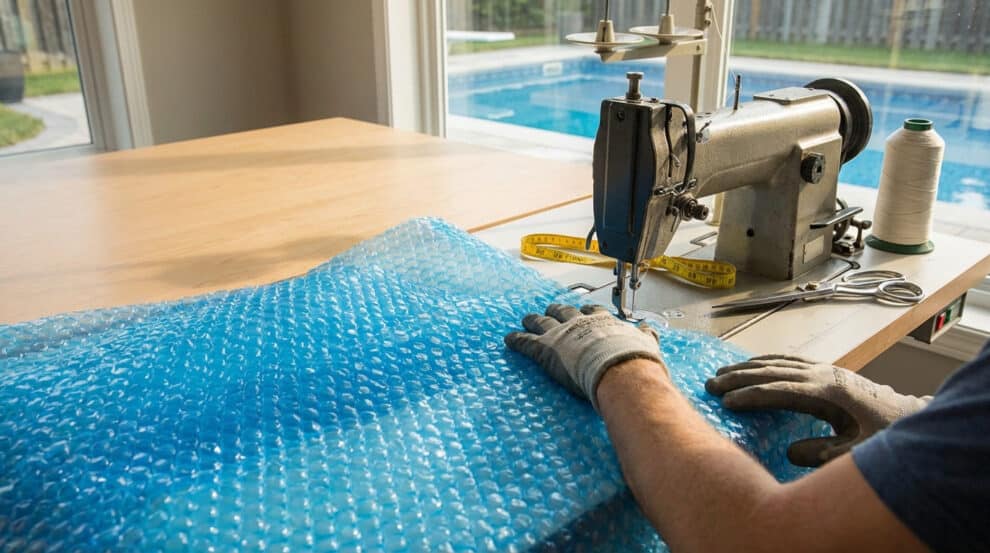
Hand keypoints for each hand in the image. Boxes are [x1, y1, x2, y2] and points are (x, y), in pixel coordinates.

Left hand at [505, 304, 664, 410]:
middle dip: (557, 310)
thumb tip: (650, 332)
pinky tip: (508, 338)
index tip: (584, 310)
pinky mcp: (544, 349)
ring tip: (526, 318)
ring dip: (533, 320)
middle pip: (564, 311)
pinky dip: (516, 340)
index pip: (592, 311)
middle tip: (552, 309)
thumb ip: (645, 337)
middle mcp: (579, 323)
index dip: (586, 311)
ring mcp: (560, 334)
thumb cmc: (633, 358)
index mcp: (602, 321)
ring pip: (542, 321)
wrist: (619, 367)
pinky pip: (525, 342)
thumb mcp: (645, 343)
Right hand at [705, 355, 931, 466]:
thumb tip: (787, 452)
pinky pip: (788, 361)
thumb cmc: (885, 438)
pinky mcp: (827, 371)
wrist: (910, 418)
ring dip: (747, 367)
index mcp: (827, 394)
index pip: (778, 391)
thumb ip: (822, 453)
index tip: (725, 401)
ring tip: (721, 372)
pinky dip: (765, 362)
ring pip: (778, 362)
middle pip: (772, 371)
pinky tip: (752, 366)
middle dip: (739, 376)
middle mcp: (822, 375)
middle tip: (710, 383)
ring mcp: (825, 370)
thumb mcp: (856, 453)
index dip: (750, 395)